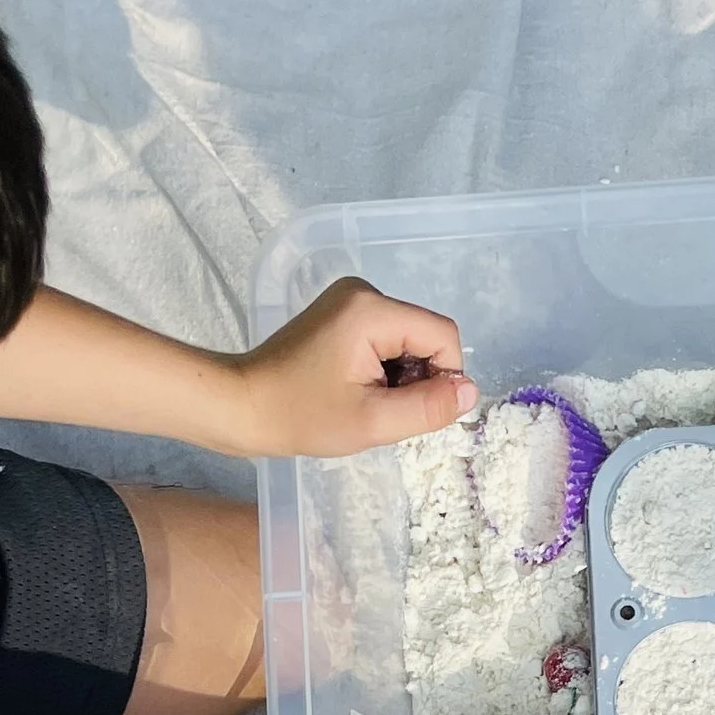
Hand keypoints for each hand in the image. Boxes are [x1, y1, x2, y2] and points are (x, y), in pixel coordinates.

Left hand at [228, 277, 476, 457]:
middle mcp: (365, 292)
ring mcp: (351, 299)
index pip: (442, 336)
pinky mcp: (343, 312)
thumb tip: (470, 392)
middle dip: (417, 378)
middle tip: (380, 408)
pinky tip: (357, 388)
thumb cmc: (301, 415)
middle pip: (426, 336)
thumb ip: (429, 407)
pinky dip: (384, 369)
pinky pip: (388, 339)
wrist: (244, 404)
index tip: (410, 409)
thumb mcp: (373, 422)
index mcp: (372, 310)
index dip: (442, 378)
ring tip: (364, 399)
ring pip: (409, 340)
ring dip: (400, 377)